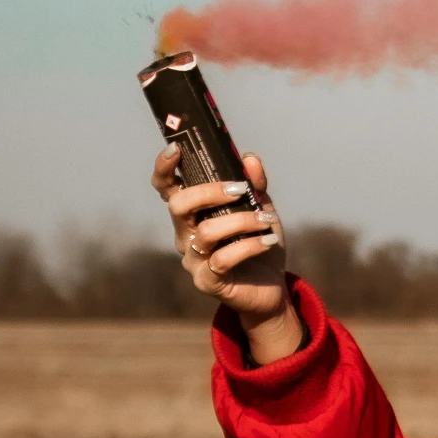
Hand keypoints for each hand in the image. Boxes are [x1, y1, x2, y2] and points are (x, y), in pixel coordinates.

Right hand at [153, 146, 300, 361]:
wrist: (272, 289)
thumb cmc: (259, 244)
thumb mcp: (262, 209)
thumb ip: (255, 185)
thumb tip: (249, 158)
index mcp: (192, 214)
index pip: (167, 188)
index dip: (165, 168)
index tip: (176, 148)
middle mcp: (185, 235)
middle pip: (179, 205)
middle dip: (210, 191)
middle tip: (240, 189)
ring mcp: (194, 260)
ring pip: (206, 232)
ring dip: (241, 220)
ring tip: (266, 220)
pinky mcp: (208, 282)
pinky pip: (223, 259)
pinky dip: (249, 246)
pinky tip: (267, 241)